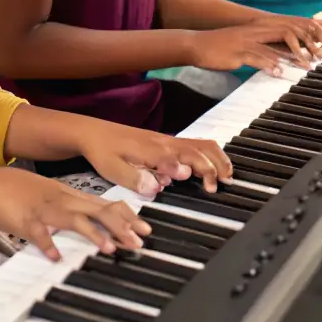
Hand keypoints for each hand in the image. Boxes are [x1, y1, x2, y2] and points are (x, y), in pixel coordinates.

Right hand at [0, 167, 149, 261]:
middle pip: (98, 211)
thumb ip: (73, 207)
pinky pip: (38, 234)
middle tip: (139, 241)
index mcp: (70, 196)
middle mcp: (62, 201)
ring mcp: (44, 211)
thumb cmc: (19, 191)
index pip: (106, 204)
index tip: (145, 228)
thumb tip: (94, 220)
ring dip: (94, 235)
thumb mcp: (51, 195)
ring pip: (74, 221)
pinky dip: (48, 245)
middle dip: (122, 227)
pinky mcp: (25, 222)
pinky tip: (56, 257)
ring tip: (110, 249)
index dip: (128, 216)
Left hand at [78, 120, 233, 196]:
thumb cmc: (103, 152)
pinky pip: (194, 145)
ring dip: (216, 158)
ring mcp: (167, 141)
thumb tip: (157, 188)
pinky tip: (213, 168)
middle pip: (197, 149)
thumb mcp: (112, 169)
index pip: (180, 158)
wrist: (94, 133)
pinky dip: (209, 155)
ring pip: (200, 144)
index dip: (194, 170)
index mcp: (152, 150)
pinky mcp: (166, 142)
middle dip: (214, 166)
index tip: (206, 185)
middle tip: (223, 184)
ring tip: (227, 175)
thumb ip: (135, 179)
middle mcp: (164, 143)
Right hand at [185, 17, 321, 75]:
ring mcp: (249, 39)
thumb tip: (287, 60)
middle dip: (314, 39)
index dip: (318, 27)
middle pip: (293, 30)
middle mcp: (259, 29)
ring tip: (309, 65)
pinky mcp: (238, 51)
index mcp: (264, 27)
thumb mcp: (251, 47)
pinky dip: (269, 64)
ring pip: (277, 43)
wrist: (198, 45)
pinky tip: (279, 72)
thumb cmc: (225, 48)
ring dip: (296, 54)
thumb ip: (269, 50)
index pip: (297, 23)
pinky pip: (257, 56)